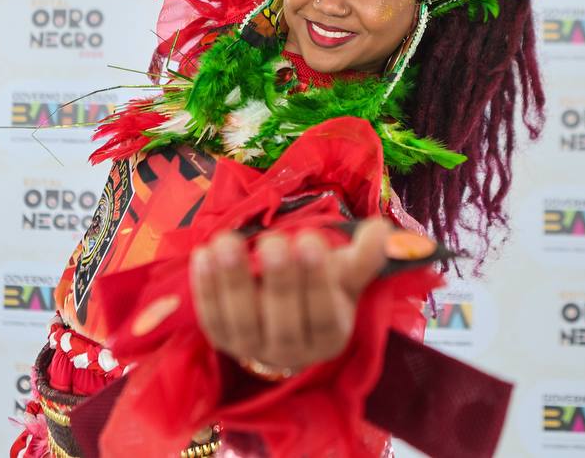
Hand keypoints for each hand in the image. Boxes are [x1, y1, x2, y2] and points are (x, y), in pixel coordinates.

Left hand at [191, 218, 389, 372]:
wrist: (286, 318)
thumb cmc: (322, 289)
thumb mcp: (345, 276)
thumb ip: (363, 257)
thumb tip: (381, 232)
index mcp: (329, 338)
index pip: (323, 315)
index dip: (316, 280)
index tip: (309, 239)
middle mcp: (291, 353)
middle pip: (283, 322)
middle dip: (278, 280)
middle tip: (272, 241)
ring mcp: (252, 349)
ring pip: (241, 321)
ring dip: (232, 280)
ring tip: (227, 242)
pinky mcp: (221, 340)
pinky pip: (210, 316)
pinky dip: (204, 287)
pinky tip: (203, 253)